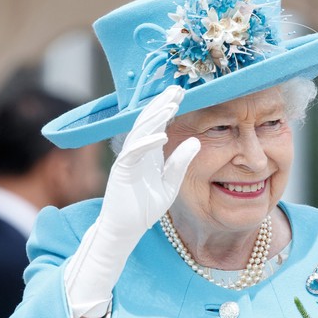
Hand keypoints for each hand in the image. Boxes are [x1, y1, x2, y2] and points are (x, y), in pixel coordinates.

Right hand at [99, 85, 199, 241]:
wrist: (126, 229)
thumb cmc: (146, 207)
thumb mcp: (170, 183)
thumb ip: (181, 162)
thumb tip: (196, 142)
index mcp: (149, 153)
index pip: (159, 124)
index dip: (168, 108)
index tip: (182, 94)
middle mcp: (137, 152)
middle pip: (148, 122)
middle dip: (161, 104)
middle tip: (177, 88)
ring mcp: (128, 160)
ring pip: (140, 132)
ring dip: (154, 118)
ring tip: (170, 105)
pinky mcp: (121, 172)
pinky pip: (133, 153)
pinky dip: (146, 144)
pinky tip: (160, 135)